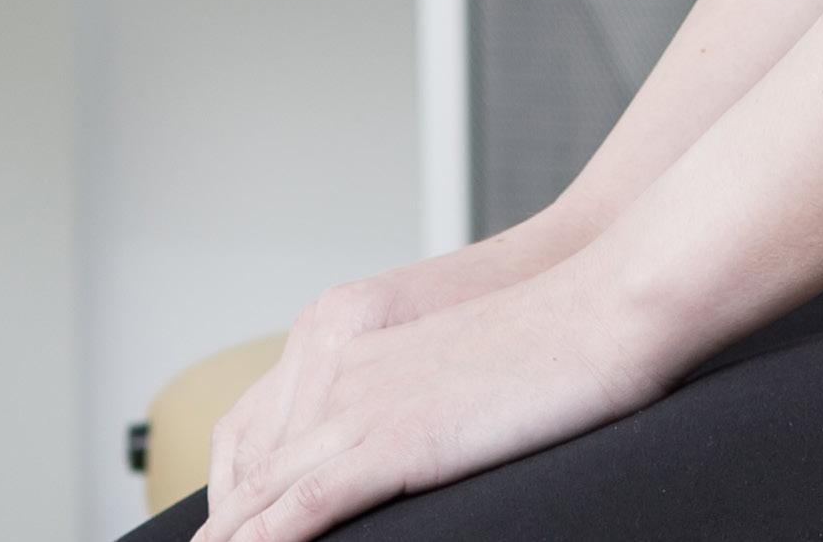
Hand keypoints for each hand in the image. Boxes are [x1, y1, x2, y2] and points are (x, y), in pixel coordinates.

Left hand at [206, 256, 676, 541]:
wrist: (602, 303)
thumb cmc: (553, 332)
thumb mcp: (452, 356)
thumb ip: (408, 390)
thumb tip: (406, 440)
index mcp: (344, 337)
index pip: (255, 430)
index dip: (229, 494)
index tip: (219, 535)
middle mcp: (337, 364)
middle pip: (249, 466)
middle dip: (221, 529)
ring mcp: (361, 403)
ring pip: (265, 493)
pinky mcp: (393, 441)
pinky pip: (307, 505)